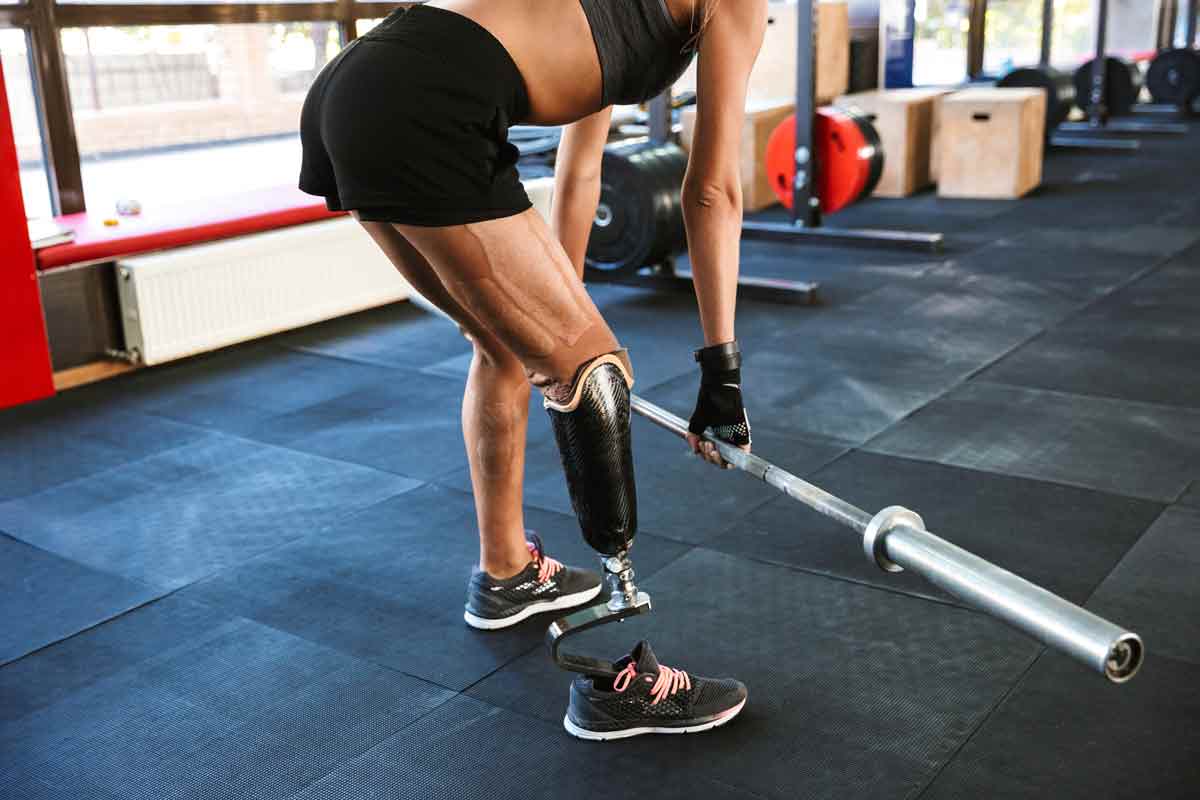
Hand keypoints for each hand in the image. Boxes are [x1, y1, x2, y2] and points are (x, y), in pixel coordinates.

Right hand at [687, 341, 751, 469]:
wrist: (718, 389)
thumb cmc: (709, 402)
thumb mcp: (698, 422)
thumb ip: (694, 436)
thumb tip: (695, 450)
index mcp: (718, 436)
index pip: (713, 454)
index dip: (706, 456)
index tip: (700, 447)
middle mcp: (727, 438)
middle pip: (720, 460)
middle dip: (709, 457)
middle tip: (705, 445)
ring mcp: (736, 438)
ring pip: (729, 460)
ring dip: (717, 459)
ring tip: (709, 446)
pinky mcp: (744, 436)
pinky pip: (741, 455)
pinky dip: (733, 459)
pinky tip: (721, 455)